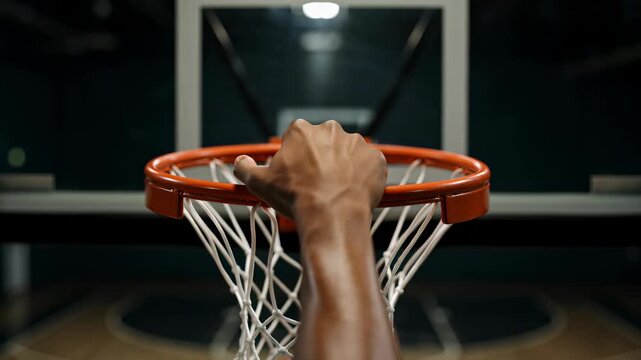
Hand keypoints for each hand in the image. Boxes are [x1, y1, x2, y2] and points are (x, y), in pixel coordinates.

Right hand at [233, 119, 386, 218]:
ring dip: (344, 168)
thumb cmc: (295, 196)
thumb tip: (239, 162)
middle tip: (317, 186)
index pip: (298, 140)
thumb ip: (245, 168)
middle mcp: (331, 129)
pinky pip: (370, 166)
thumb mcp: (259, 183)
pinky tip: (355, 193)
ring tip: (337, 192)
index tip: (297, 177)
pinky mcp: (376, 159)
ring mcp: (357, 143)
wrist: (332, 214)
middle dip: (322, 161)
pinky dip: (365, 177)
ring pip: (348, 154)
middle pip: (324, 144)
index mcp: (302, 130)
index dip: (296, 160)